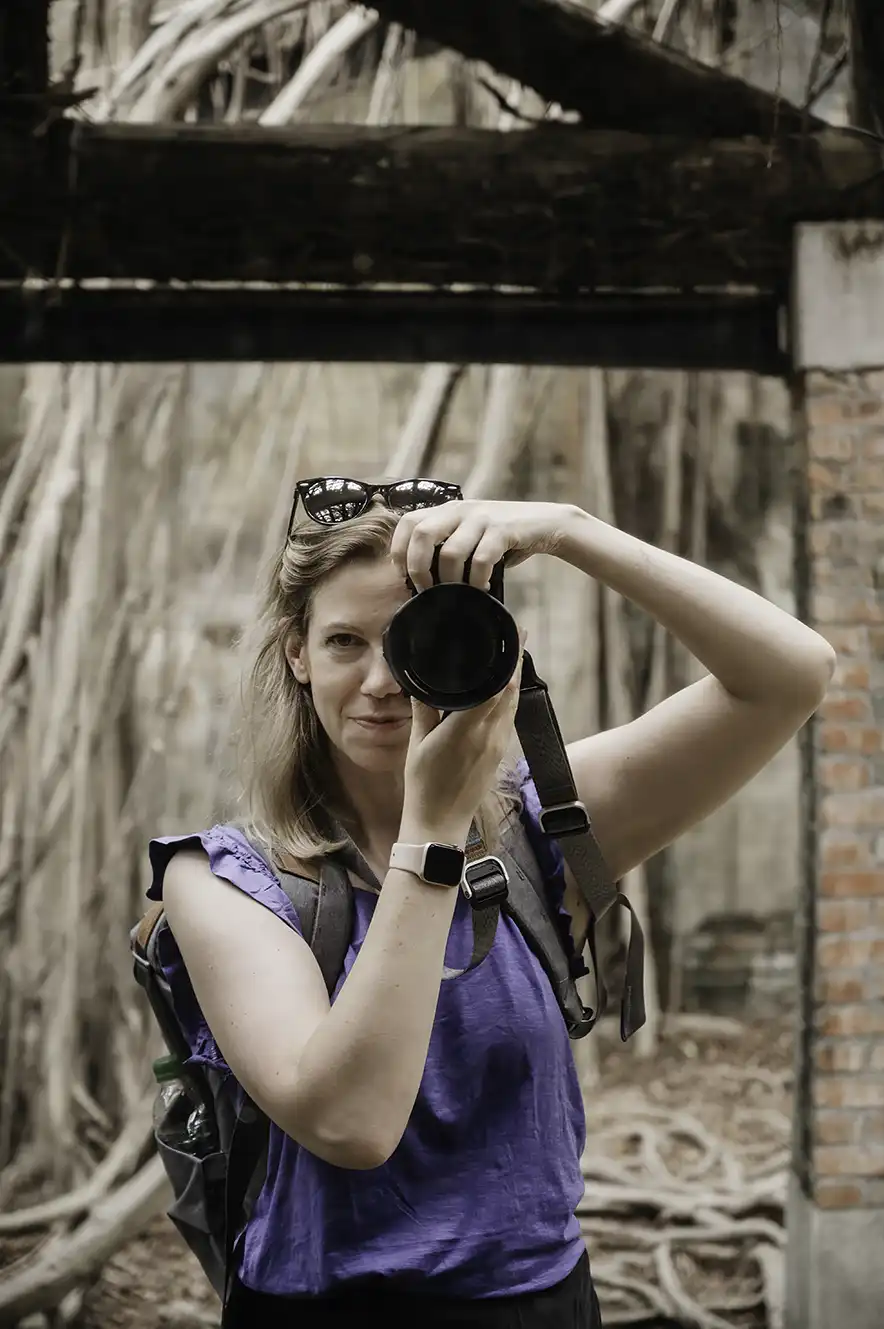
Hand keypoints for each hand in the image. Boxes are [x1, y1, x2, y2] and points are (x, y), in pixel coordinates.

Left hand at [389, 499, 567, 592]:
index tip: (403, 576)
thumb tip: (418, 582)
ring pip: (451, 552)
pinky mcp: (503, 530)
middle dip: (418, 567)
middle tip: (425, 590)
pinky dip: (477, 581)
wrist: (545, 524)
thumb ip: (446, 548)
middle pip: (422, 534)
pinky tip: (483, 588)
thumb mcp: (469, 536)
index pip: (408, 522)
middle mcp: (460, 510)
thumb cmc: (501, 538)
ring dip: (450, 581)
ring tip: (457, 594)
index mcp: (447, 510)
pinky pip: (481, 560)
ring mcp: (481, 518)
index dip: (399, 550)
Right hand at [401, 629, 526, 836]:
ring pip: (513, 706)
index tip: (513, 637)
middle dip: (515, 663)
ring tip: (512, 657)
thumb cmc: (424, 787)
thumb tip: (422, 683)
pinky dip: (509, 701)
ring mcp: (498, 747)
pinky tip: (503, 693)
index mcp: (468, 729)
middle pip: (511, 692)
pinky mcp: (498, 756)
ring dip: (514, 681)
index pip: (497, 687)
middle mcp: (490, 736)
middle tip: (518, 636)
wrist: (440, 825)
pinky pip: (509, 720)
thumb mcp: (417, 744)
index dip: (508, 660)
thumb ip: (423, 710)